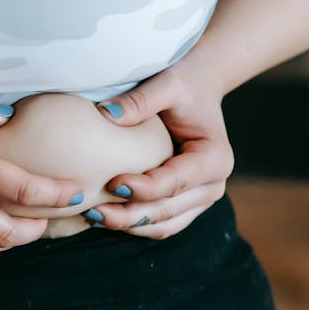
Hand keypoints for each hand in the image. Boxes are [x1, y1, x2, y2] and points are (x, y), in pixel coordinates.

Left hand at [89, 61, 233, 238]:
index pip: (175, 182)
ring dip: (129, 225)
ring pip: (164, 225)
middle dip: (129, 215)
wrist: (200, 89)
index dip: (144, 189)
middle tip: (93, 211)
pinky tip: (106, 216)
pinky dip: (135, 224)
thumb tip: (107, 115)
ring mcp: (202, 199)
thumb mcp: (168, 83)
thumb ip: (141, 100)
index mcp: (215, 158)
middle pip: (168, 211)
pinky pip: (161, 224)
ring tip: (93, 217)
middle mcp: (214, 185)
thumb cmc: (185, 84)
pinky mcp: (187, 205)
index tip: (111, 183)